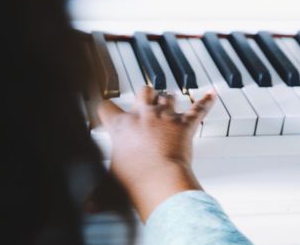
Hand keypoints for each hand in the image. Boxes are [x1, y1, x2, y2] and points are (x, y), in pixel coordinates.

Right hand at [98, 86, 214, 220]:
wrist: (160, 180)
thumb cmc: (135, 179)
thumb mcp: (110, 184)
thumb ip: (98, 194)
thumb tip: (88, 208)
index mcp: (121, 125)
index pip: (107, 107)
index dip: (105, 109)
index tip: (106, 111)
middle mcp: (142, 115)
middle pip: (142, 91)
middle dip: (144, 94)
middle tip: (143, 100)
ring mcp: (165, 117)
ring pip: (167, 96)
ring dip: (168, 98)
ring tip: (168, 99)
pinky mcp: (184, 125)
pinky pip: (197, 108)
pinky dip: (205, 101)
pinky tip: (211, 94)